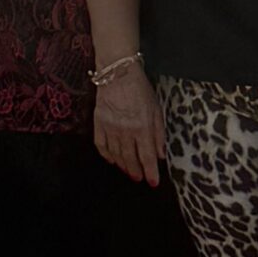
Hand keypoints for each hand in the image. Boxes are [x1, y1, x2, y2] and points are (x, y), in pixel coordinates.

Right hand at [92, 64, 165, 186]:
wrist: (117, 73)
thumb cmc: (141, 90)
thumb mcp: (157, 110)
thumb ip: (158, 134)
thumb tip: (159, 154)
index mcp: (143, 128)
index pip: (147, 157)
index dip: (151, 172)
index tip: (153, 183)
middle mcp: (125, 131)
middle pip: (130, 158)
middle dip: (136, 171)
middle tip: (139, 179)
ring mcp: (110, 128)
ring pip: (116, 154)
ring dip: (122, 165)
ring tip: (128, 172)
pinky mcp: (98, 123)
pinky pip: (100, 144)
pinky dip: (106, 155)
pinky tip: (111, 160)